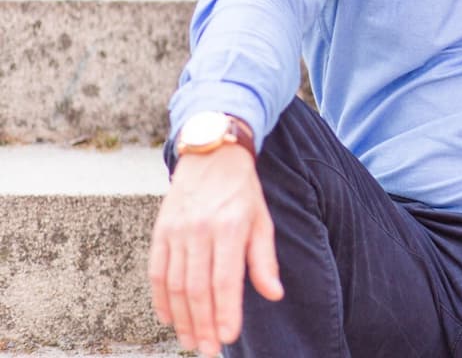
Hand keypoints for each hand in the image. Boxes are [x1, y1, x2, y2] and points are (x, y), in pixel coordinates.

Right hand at [148, 147, 283, 354]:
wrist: (211, 156)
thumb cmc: (242, 192)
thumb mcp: (262, 220)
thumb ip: (264, 260)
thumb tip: (274, 294)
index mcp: (229, 228)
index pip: (225, 280)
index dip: (225, 312)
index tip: (227, 337)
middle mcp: (199, 231)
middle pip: (196, 289)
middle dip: (202, 324)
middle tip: (207, 350)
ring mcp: (175, 232)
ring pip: (173, 285)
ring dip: (181, 319)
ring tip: (189, 341)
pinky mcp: (160, 232)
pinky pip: (156, 272)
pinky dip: (160, 299)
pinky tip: (169, 319)